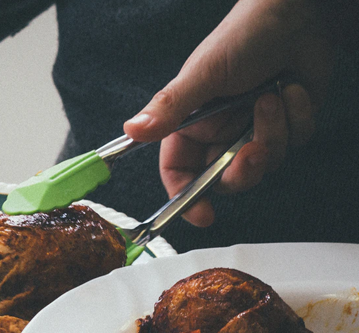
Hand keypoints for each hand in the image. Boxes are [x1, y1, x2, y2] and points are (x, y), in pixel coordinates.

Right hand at [122, 0, 334, 226]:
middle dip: (243, 170)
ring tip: (273, 94)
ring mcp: (253, 130)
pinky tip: (292, 88)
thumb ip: (169, 108)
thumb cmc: (243, 36)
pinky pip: (295, 142)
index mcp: (191, 126)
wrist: (297, 14)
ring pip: (265, 164)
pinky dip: (298, 116)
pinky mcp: (287, 125)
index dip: (187, 198)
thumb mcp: (202, 75)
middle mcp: (220, 133)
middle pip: (225, 180)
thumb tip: (132, 131)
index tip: (203, 214)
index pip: (179, 173)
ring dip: (274, 130)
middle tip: (253, 150)